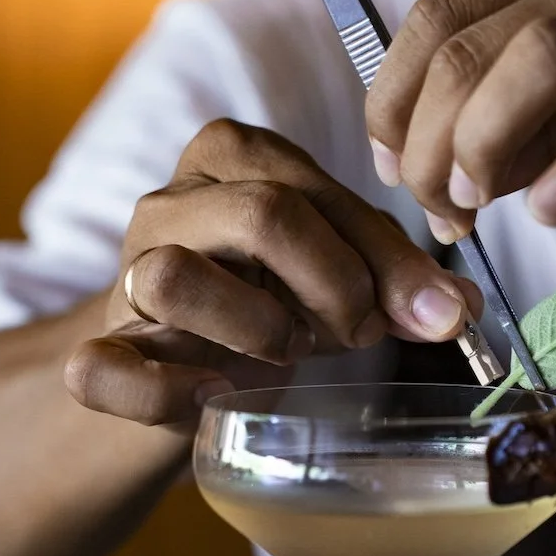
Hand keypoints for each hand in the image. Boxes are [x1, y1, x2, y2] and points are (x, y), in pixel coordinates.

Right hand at [65, 120, 477, 426]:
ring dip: (255, 328)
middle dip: (335, 285)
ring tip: (284, 353)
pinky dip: (166, 392)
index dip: (386, 259)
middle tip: (358, 333)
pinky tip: (215, 397)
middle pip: (261, 215)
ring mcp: (123, 276)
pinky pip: (102, 368)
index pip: (316, 188)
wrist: (177, 368)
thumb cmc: (268, 304)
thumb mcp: (335, 275)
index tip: (431, 314)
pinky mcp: (97, 350)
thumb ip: (391, 278)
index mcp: (232, 158)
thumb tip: (458, 309)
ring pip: (172, 278)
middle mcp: (170, 202)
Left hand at [366, 0, 555, 234]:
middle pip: (469, 50)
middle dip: (425, 144)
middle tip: (435, 210)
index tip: (390, 166)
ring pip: (538, 63)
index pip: (436, 19)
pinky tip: (551, 211)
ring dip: (483, 145)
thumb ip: (536, 109)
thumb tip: (463, 178)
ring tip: (474, 208)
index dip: (393, 101)